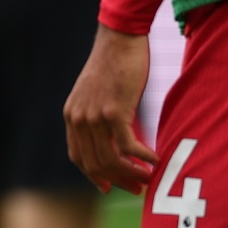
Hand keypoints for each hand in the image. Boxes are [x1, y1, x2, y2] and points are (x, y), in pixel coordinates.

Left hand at [64, 24, 159, 193]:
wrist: (119, 38)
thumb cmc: (114, 64)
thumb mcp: (98, 93)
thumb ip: (99, 116)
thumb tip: (115, 138)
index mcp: (72, 115)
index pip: (78, 156)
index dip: (94, 175)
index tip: (109, 186)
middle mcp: (78, 118)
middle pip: (95, 163)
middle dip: (118, 180)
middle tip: (138, 188)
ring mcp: (94, 116)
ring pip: (110, 159)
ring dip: (131, 174)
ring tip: (149, 178)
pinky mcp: (113, 111)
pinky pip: (127, 146)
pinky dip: (142, 158)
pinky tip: (155, 161)